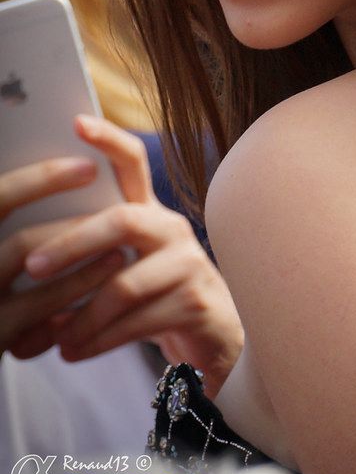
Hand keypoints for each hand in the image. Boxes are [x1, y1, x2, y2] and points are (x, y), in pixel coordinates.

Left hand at [23, 116, 243, 395]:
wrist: (210, 336)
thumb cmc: (153, 295)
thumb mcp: (123, 264)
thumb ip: (90, 251)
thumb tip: (26, 254)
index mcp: (149, 211)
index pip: (133, 162)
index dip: (108, 140)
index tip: (77, 121)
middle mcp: (172, 228)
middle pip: (123, 220)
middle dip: (72, 243)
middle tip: (32, 266)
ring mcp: (188, 264)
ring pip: (124, 284)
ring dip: (79, 315)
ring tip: (52, 335)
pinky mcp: (194, 303)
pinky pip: (135, 322)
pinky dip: (97, 340)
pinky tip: (73, 351)